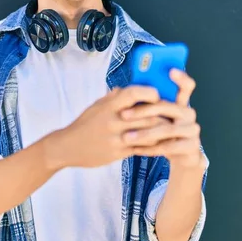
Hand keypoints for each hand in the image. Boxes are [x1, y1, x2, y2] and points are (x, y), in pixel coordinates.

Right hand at [51, 85, 170, 167]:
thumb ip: (114, 97)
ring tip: (170, 128)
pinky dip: (152, 145)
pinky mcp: (118, 153)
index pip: (133, 93)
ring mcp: (116, 138)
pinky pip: (141, 148)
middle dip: (162, 114)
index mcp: (109, 105)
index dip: (149, 93)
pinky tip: (160, 143)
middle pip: (146, 115)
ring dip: (161, 131)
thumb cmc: (84, 123)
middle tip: (174, 113)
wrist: (67, 147)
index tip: (158, 94)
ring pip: (148, 133)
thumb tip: (129, 87)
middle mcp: (113, 120)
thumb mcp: (96, 105)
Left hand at [119, 69, 204, 168]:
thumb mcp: (158, 117)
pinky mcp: (192, 146)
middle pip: (167, 107)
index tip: (171, 71)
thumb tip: (122, 90)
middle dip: (143, 111)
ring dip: (144, 134)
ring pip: (166, 129)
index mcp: (181, 102)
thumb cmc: (164, 133)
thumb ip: (148, 104)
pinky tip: (136, 149)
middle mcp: (189, 113)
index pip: (186, 86)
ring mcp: (193, 130)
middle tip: (123, 115)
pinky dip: (150, 148)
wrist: (183, 156)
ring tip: (126, 137)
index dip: (181, 77)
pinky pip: (168, 147)